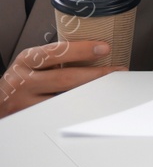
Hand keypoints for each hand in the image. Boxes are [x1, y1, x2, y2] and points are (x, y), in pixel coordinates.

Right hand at [0, 41, 122, 116]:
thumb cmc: (21, 78)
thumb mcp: (33, 62)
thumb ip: (55, 57)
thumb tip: (94, 52)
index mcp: (27, 60)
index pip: (57, 51)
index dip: (82, 49)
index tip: (104, 48)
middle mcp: (24, 80)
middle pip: (65, 78)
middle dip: (96, 75)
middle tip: (117, 71)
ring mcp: (25, 102)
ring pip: (64, 99)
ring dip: (89, 94)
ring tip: (109, 88)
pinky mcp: (29, 118)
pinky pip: (57, 113)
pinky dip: (75, 109)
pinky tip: (90, 105)